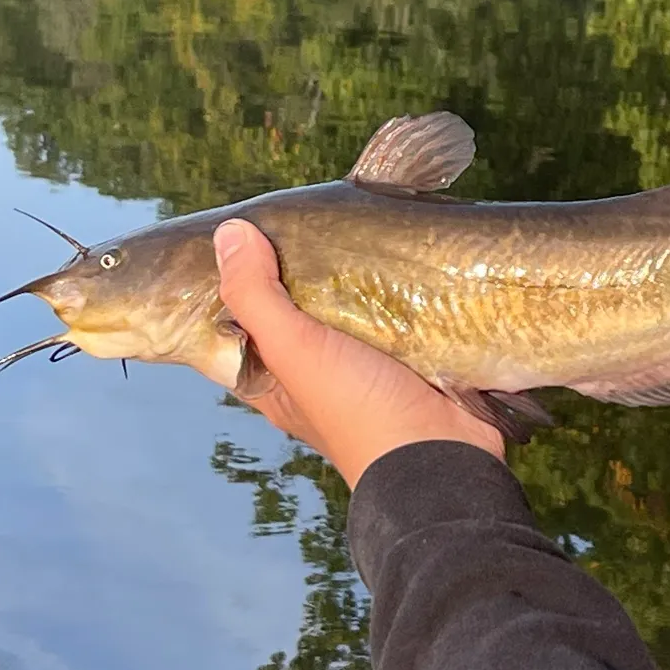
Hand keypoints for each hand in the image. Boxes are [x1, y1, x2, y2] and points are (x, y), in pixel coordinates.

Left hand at [213, 219, 504, 485]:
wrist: (440, 452)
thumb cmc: (357, 410)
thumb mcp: (294, 350)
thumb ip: (256, 297)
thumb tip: (229, 233)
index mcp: (273, 380)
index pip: (237, 327)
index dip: (231, 285)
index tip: (240, 235)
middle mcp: (314, 373)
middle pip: (295, 311)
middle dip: (297, 270)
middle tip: (304, 216)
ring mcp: (364, 364)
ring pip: (347, 308)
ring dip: (350, 275)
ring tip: (351, 222)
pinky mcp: (408, 355)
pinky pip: (393, 312)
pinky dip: (393, 287)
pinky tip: (396, 253)